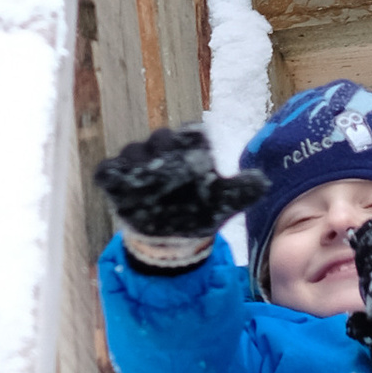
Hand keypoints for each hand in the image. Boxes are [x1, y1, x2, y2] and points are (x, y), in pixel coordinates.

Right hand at [96, 126, 261, 269]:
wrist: (170, 238)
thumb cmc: (197, 212)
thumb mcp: (222, 204)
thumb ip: (241, 190)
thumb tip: (264, 182)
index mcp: (188, 147)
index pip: (189, 134)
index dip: (193, 142)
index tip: (200, 154)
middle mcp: (161, 149)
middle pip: (159, 139)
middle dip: (165, 151)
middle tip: (172, 171)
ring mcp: (135, 163)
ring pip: (132, 152)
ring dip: (139, 164)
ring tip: (148, 183)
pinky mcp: (115, 179)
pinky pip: (107, 171)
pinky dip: (112, 175)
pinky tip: (122, 190)